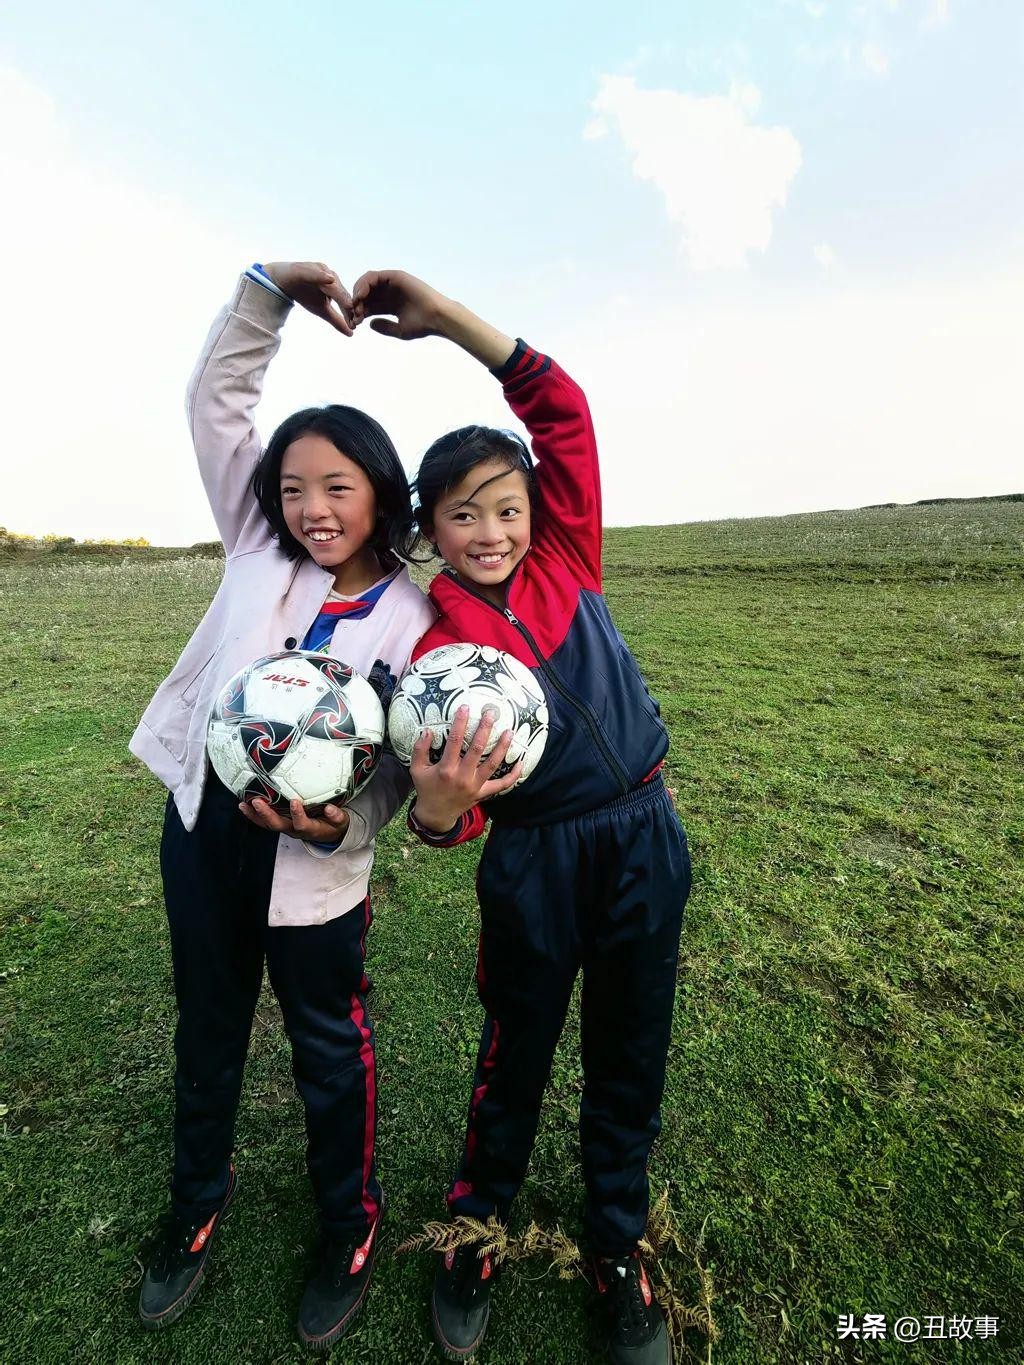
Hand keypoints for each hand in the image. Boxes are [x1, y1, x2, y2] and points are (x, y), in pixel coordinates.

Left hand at [239, 795, 350, 844]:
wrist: (328, 834)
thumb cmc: (334, 825)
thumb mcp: (341, 822)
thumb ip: (337, 816)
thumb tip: (330, 809)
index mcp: (310, 829)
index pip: (302, 824)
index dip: (298, 815)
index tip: (295, 801)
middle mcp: (294, 830)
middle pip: (278, 825)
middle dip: (266, 814)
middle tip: (257, 801)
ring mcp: (286, 827)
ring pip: (268, 824)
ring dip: (255, 815)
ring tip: (243, 804)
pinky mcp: (280, 823)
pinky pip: (265, 821)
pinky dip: (254, 814)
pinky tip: (244, 804)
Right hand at [261, 261, 355, 335]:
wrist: (282, 282)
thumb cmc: (304, 293)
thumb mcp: (322, 310)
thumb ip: (336, 320)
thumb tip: (351, 333)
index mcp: (336, 285)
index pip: (346, 300)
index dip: (352, 312)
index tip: (357, 325)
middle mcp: (330, 276)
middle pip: (342, 292)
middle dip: (349, 305)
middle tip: (357, 318)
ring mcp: (319, 270)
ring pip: (331, 284)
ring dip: (340, 293)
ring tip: (349, 304)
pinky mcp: (306, 268)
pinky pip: (315, 273)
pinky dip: (322, 276)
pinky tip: (329, 279)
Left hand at [350, 269, 448, 340]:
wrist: (437, 318)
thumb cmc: (422, 326)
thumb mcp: (400, 330)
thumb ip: (384, 327)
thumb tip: (369, 323)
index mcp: (390, 305)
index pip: (368, 306)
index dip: (359, 314)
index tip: (355, 324)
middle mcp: (390, 293)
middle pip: (365, 295)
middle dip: (356, 305)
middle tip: (354, 315)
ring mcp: (392, 284)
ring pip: (367, 284)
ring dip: (358, 293)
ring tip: (356, 305)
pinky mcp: (395, 276)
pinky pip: (374, 276)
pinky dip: (364, 284)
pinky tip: (361, 295)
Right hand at [409, 705, 522, 830]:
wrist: (436, 815)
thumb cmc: (426, 788)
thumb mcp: (417, 770)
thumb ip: (420, 750)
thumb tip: (427, 731)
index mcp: (446, 769)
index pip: (454, 741)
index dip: (460, 723)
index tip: (465, 708)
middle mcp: (462, 776)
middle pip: (476, 750)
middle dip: (484, 730)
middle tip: (491, 714)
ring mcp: (474, 785)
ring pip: (492, 764)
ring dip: (502, 748)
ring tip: (509, 732)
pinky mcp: (482, 793)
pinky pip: (502, 785)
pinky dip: (513, 775)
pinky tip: (521, 762)